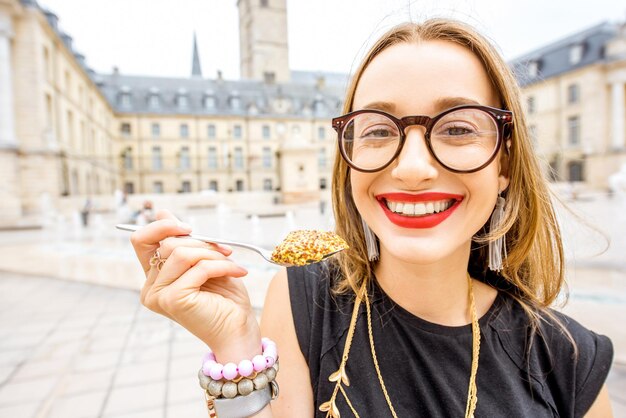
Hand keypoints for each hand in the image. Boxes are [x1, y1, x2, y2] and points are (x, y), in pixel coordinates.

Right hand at [130, 210, 261, 358]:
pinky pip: (199, 267)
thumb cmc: (225, 299)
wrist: (239, 331)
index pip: (141, 240)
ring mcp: (159, 296)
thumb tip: (162, 212)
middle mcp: (151, 289)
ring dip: (213, 254)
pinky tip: (238, 272)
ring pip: (183, 253)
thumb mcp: (204, 262)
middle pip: (167, 243)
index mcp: (154, 279)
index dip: (162, 226)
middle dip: (202, 242)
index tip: (189, 227)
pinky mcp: (174, 300)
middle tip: (226, 249)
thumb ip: (184, 241)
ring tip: (232, 264)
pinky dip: (223, 265)